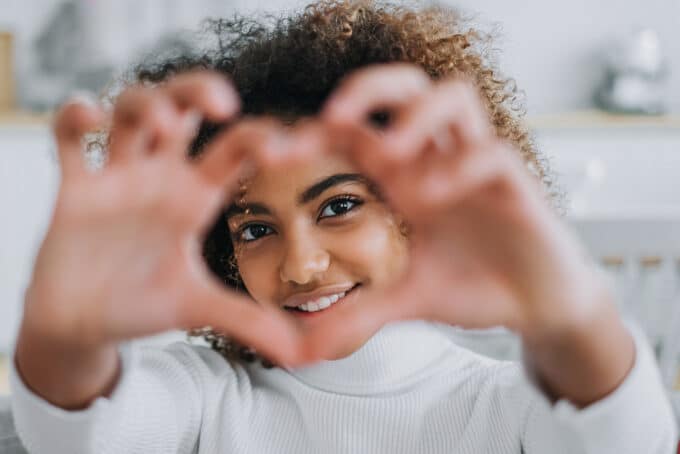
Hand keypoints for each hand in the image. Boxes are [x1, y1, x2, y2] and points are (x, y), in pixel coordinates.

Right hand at [23, 72, 304, 365]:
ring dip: (146, 103)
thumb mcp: (198, 309)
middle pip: (184, 108)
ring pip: (130, 110)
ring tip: (159, 124)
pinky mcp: (75, 188)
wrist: (83, 325)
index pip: (236, 150)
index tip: (286, 150)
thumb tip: (302, 353)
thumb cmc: (143, 307)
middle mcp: (160, 178)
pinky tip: (90, 119)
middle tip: (224, 104)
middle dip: (201, 90)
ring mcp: (118, 178)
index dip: (263, 139)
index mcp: (195, 199)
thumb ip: (248, 321)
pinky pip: (69, 137)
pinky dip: (76, 117)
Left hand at [299, 64, 618, 360]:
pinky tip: (435, 196)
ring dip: (418, 114)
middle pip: (406, 86)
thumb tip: (301, 352)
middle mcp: (439, 160)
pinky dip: (462, 166)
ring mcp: (478, 165)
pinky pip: (491, 154)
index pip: (359, 133)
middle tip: (332, 116)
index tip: (275, 155)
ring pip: (454, 97)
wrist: (538, 305)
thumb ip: (357, 316)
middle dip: (369, 88)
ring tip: (390, 152)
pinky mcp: (516, 182)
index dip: (317, 131)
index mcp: (407, 178)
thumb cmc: (473, 286)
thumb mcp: (405, 301)